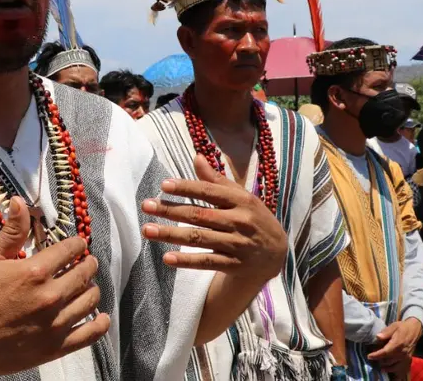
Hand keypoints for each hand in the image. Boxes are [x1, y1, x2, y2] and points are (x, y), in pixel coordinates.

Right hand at [0, 197, 109, 377]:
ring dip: (91, 289)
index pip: (70, 249)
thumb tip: (20, 202)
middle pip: (84, 273)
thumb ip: (11, 232)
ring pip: (90, 301)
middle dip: (87, 264)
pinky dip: (100, 323)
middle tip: (86, 263)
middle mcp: (50, 296)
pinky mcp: (56, 347)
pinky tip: (100, 317)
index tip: (78, 245)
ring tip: (87, 286)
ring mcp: (55, 323)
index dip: (77, 244)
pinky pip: (90, 334)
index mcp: (35, 271)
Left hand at [140, 154, 287, 281]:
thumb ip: (217, 180)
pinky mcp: (234, 265)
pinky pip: (206, 262)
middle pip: (200, 215)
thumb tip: (196, 156)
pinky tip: (167, 258)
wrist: (276, 254)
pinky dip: (187, 260)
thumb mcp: (241, 197)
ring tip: (147, 230)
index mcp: (242, 201)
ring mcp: (237, 245)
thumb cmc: (253, 218)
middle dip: (171, 210)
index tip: (164, 185)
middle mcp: (240, 222)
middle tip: (146, 206)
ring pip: (199, 238)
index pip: (210, 192)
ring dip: (171, 234)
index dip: (187, 188)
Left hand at [367, 318, 421, 369]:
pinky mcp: (408, 360)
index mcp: (398, 344)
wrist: (414, 330)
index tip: (369, 356)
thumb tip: (377, 337)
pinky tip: (385, 368)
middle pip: (388, 360)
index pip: (385, 352)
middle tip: (372, 357)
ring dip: (384, 365)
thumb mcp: (393, 326)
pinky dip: (391, 369)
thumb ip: (385, 332)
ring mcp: (405, 357)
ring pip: (392, 366)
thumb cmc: (402, 327)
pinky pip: (399, 368)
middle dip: (378, 360)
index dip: (376, 355)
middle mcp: (402, 353)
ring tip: (377, 362)